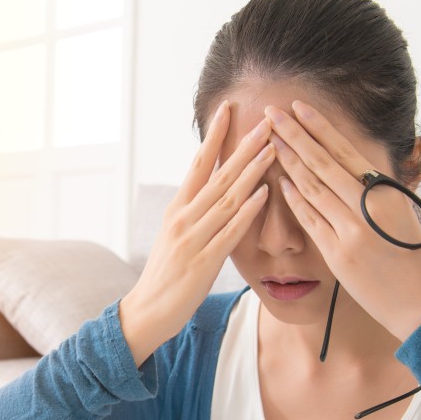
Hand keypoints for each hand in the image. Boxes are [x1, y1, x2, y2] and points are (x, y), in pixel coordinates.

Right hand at [119, 102, 273, 364]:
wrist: (147, 311)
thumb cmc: (165, 275)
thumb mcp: (175, 235)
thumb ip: (194, 211)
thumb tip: (213, 188)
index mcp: (177, 208)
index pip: (198, 163)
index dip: (214, 135)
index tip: (229, 108)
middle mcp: (183, 218)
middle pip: (217, 174)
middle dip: (243, 145)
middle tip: (265, 120)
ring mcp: (193, 238)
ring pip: (227, 198)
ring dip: (252, 171)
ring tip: (273, 148)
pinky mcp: (204, 262)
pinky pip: (230, 231)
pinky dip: (248, 210)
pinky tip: (264, 193)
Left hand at [267, 100, 420, 340]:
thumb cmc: (418, 260)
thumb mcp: (405, 216)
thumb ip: (380, 193)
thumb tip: (359, 171)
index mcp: (387, 190)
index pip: (345, 151)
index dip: (319, 127)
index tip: (298, 108)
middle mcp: (368, 206)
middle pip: (322, 162)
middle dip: (293, 135)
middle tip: (270, 112)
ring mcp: (351, 229)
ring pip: (311, 187)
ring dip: (287, 161)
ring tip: (268, 140)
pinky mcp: (338, 254)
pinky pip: (310, 219)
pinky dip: (294, 199)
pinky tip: (279, 181)